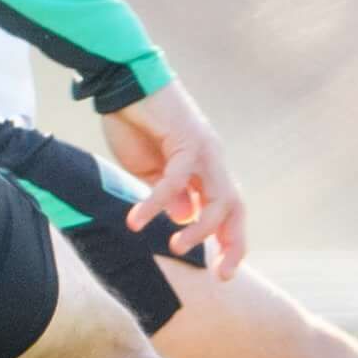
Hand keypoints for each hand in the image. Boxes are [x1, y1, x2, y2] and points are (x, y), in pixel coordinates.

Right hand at [102, 79, 247, 272]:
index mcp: (204, 169)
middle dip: (233, 244)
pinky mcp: (188, 140)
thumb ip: (168, 195)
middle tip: (220, 275)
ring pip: (218, 199)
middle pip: (236, 209)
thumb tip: (183, 218)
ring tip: (174, 246)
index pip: (227, 211)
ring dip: (200, 230)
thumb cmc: (133, 122)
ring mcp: (204, 150)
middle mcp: (212, 161)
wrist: (121, 82)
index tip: (220, 273)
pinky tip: (135, 220)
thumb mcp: (149, 170)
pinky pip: (177, 180)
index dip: (228, 243)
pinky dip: (156, 203)